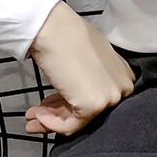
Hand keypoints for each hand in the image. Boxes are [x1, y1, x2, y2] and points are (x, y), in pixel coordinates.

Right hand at [24, 1, 135, 136]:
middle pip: (90, 113)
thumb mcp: (88, 60)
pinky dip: (51, 123)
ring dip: (51, 120)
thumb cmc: (68, 37)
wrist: (55, 30)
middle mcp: (123, 87)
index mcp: (124, 74)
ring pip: (79, 121)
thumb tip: (76, 94)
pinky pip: (70, 126)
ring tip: (32, 116)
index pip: (99, 100)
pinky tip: (37, 113)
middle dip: (59, 114)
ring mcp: (110, 97)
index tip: (52, 104)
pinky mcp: (94, 105)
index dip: (73, 104)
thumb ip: (90, 79)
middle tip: (38, 115)